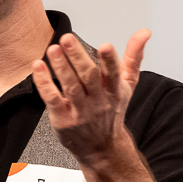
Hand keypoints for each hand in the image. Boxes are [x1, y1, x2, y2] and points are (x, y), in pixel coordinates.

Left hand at [31, 29, 150, 165]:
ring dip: (60, 67)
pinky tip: (39, 68)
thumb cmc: (111, 112)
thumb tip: (144, 33)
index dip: (110, 60)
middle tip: (67, 39)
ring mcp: (80, 111)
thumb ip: (133, 57)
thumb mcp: (127, 85)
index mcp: (114, 91)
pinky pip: (52, 99)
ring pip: (70, 87)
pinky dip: (44, 83)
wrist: (101, 148)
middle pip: (88, 77)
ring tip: (53, 49)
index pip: (114, 74)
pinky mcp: (63, 119)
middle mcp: (98, 101)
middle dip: (77, 56)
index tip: (105, 46)